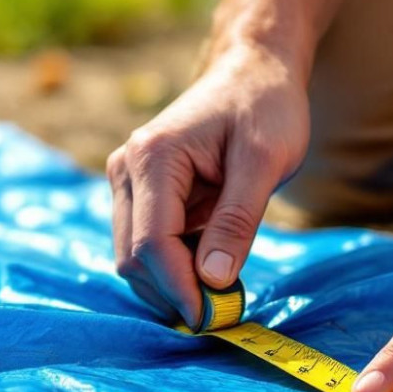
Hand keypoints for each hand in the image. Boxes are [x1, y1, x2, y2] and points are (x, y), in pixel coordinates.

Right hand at [109, 46, 308, 327]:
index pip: (151, 244)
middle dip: (174, 292)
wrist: (254, 70)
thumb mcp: (265, 160)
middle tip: (225, 315)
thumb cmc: (265, 106)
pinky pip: (149, 244)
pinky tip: (212, 271)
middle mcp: (127, 169)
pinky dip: (176, 267)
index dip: (180, 289)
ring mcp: (128, 181)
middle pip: (133, 257)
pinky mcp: (141, 193)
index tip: (215, 320)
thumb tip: (212, 279)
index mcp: (153, 158)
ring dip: (173, 284)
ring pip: (135, 257)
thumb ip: (237, 219)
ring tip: (225, 295)